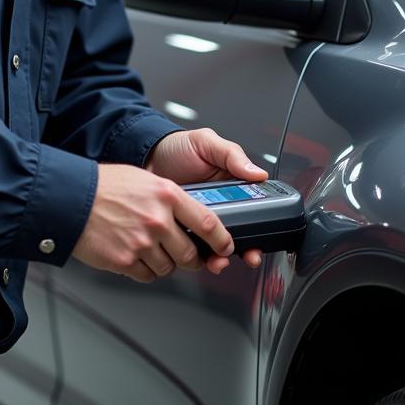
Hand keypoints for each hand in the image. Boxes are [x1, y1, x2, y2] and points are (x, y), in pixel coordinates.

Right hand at [71, 163, 234, 282]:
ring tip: (150, 248)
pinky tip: (134, 253)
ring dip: (165, 263)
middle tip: (186, 255)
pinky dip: (145, 270)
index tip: (225, 247)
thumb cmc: (106, 186)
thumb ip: (170, 199)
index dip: (221, 240)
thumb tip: (190, 218)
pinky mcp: (126, 261)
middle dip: (191, 259)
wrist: (72, 199)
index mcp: (167, 194)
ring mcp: (142, 242)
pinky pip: (148, 276)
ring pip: (169, 268)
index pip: (208, 223)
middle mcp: (158, 219)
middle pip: (190, 254)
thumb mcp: (145, 180)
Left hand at [145, 128, 267, 273]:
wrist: (146, 155)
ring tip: (216, 261)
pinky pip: (191, 244)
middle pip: (236, 233)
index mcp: (231, 186)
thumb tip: (258, 173)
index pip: (251, 210)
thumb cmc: (177, 146)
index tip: (258, 243)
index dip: (258, 229)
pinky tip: (194, 256)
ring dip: (219, 256)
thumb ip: (232, 155)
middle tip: (241, 256)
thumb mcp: (207, 143)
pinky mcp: (180, 226)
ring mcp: (198, 218)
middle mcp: (218, 204)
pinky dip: (194, 254)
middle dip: (242, 249)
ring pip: (214, 243)